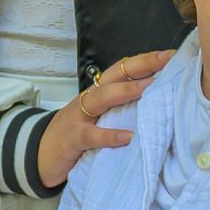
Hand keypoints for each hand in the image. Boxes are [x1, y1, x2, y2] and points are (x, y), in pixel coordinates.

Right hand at [36, 49, 174, 189]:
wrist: (37, 155)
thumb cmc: (75, 136)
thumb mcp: (97, 119)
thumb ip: (119, 111)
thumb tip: (156, 105)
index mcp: (98, 93)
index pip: (122, 70)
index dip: (145, 61)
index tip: (171, 55)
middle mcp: (89, 99)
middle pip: (115, 76)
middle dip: (141, 66)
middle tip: (167, 60)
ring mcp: (78, 117)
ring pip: (102, 98)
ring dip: (125, 91)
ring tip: (149, 88)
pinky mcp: (72, 139)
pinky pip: (91, 135)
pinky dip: (109, 135)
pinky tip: (127, 137)